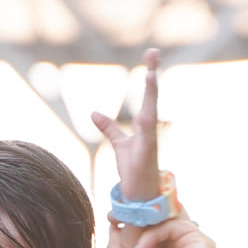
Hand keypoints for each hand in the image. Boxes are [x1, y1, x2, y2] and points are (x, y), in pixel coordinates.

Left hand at [91, 49, 161, 199]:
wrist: (141, 197)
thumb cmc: (134, 171)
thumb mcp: (119, 145)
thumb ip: (109, 128)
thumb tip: (94, 112)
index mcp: (145, 126)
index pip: (147, 96)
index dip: (149, 76)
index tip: (151, 55)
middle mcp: (150, 129)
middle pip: (152, 97)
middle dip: (153, 74)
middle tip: (153, 51)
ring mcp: (150, 139)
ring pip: (151, 110)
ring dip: (151, 92)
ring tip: (151, 72)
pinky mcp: (147, 151)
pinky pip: (147, 131)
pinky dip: (147, 118)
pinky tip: (147, 110)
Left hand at [104, 212, 214, 247]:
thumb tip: (113, 227)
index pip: (151, 226)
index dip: (133, 217)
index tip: (112, 217)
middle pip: (161, 216)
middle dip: (138, 213)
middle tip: (115, 214)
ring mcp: (191, 244)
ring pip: (168, 216)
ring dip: (143, 223)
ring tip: (128, 241)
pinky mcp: (201, 242)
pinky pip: (173, 223)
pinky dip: (152, 234)